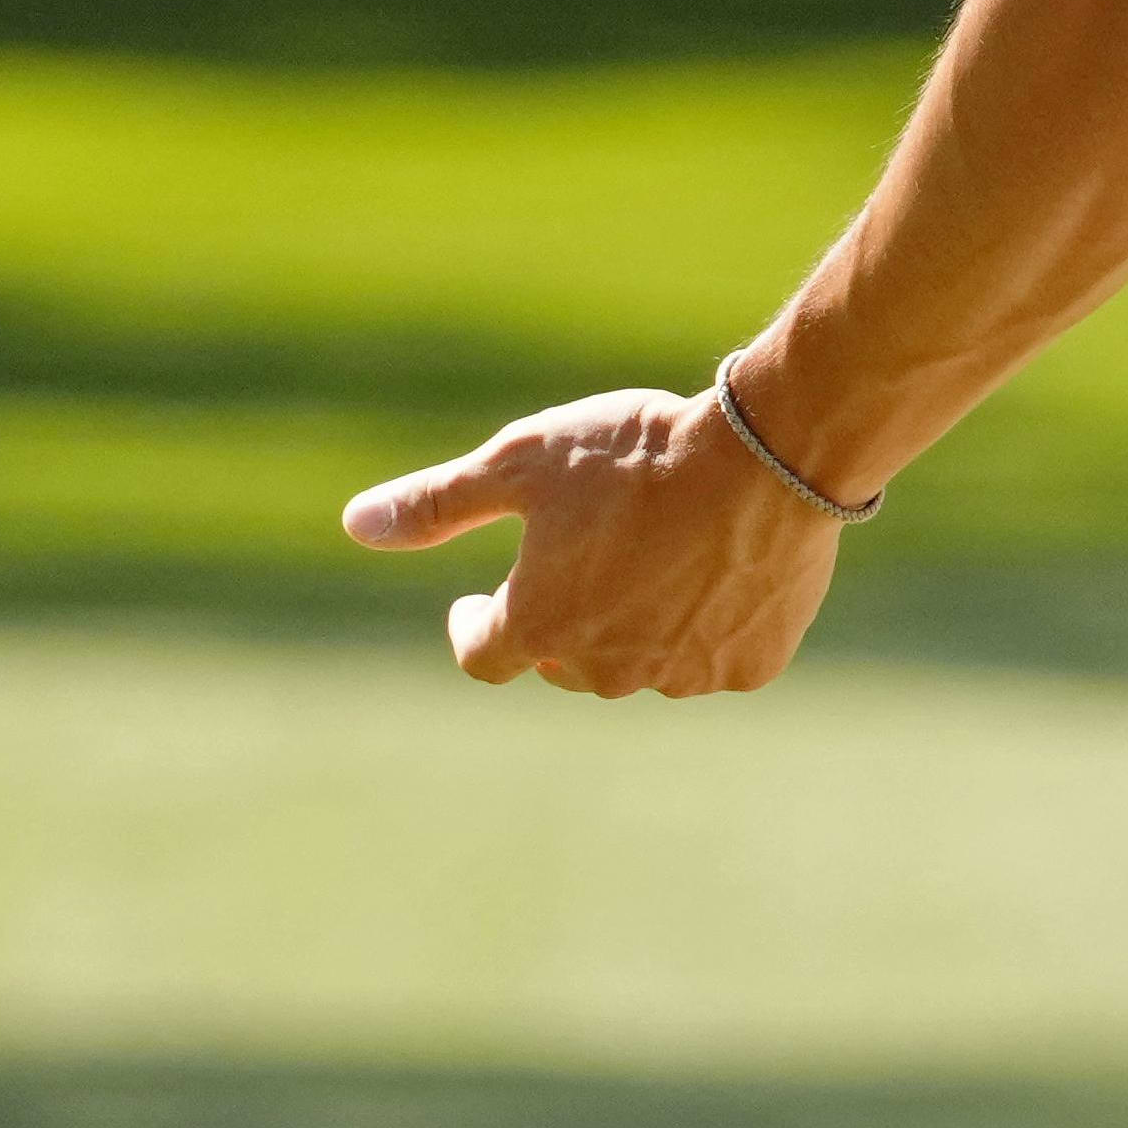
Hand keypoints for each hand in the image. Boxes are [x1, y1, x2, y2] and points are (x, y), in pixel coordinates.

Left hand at [340, 387, 842, 694]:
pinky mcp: (749, 665)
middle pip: (564, 661)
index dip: (475, 627)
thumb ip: (437, 503)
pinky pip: (713, 658)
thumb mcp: (522, 461)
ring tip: (656, 557)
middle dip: (561, 621)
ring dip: (633, 627)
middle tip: (582, 560)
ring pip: (642, 664)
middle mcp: (608, 667)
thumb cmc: (635, 453)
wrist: (770, 455)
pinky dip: (705, 628)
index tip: (477, 604)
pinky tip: (717, 574)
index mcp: (543, 622)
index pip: (484, 655)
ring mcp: (684, 673)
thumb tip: (357, 524)